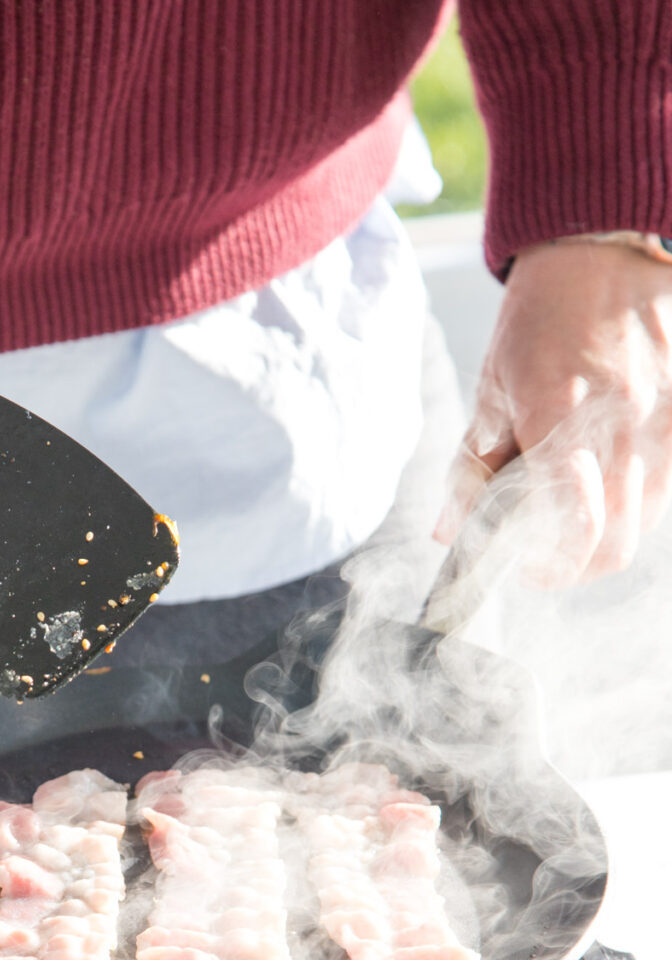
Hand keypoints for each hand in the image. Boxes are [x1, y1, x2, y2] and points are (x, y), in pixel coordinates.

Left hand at [435, 239, 671, 585]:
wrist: (604, 252)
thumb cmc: (540, 321)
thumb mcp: (493, 392)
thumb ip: (473, 469)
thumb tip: (451, 533)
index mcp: (562, 418)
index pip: (571, 529)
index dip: (547, 566)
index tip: (525, 565)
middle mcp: (624, 425)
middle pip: (614, 546)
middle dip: (576, 564)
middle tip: (546, 550)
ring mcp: (664, 421)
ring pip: (644, 522)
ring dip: (606, 534)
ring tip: (571, 508)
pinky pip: (665, 487)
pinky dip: (634, 501)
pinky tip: (604, 477)